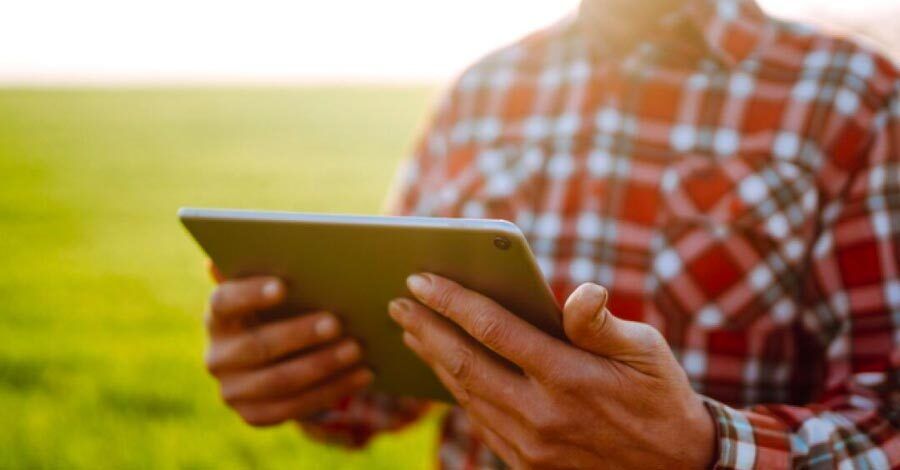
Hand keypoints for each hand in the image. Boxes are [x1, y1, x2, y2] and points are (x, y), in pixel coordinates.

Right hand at [204, 270, 372, 426]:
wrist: (274, 359)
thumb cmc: (282, 311)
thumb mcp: (274, 292)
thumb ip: (278, 271)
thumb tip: (293, 243)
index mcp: (217, 317)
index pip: (223, 302)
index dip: (250, 295)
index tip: (283, 286)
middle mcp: (217, 357)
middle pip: (258, 347)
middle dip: (300, 334)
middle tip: (336, 322)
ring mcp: (233, 391)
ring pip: (280, 381)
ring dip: (323, 365)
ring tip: (357, 349)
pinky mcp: (254, 416)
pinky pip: (295, 407)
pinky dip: (333, 390)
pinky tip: (363, 374)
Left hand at [388, 273, 714, 468]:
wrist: (676, 467)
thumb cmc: (660, 395)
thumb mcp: (644, 350)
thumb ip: (600, 323)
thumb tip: (579, 292)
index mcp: (569, 376)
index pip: (494, 330)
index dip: (452, 301)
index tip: (421, 279)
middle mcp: (542, 414)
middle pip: (465, 363)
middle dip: (425, 328)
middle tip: (398, 302)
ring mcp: (531, 446)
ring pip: (466, 395)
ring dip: (434, 360)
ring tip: (412, 332)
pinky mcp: (528, 465)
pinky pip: (480, 423)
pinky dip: (457, 393)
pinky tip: (445, 371)